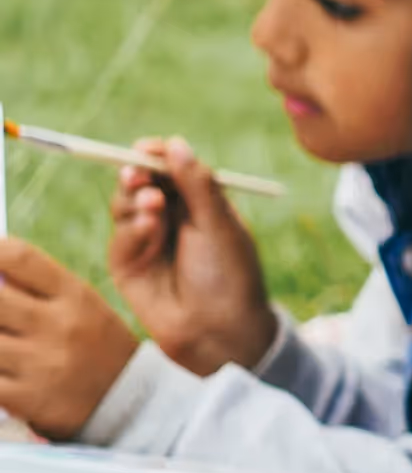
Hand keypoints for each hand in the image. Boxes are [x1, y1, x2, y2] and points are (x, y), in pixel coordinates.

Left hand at [0, 238, 152, 440]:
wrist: (132, 403)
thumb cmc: (98, 347)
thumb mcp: (85, 308)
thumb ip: (40, 290)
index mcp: (74, 296)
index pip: (20, 258)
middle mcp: (58, 325)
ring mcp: (41, 362)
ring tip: (2, 338)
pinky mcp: (26, 397)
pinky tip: (0, 367)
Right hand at [108, 139, 277, 375]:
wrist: (217, 329)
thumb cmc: (230, 275)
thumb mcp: (219, 224)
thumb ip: (197, 185)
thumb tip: (176, 143)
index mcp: (201, 203)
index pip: (172, 169)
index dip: (157, 155)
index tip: (146, 147)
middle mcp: (172, 218)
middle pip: (142, 181)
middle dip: (137, 172)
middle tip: (140, 173)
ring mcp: (148, 240)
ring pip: (125, 204)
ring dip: (135, 199)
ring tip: (152, 206)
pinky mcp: (128, 263)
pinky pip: (121, 235)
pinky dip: (133, 229)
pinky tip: (149, 232)